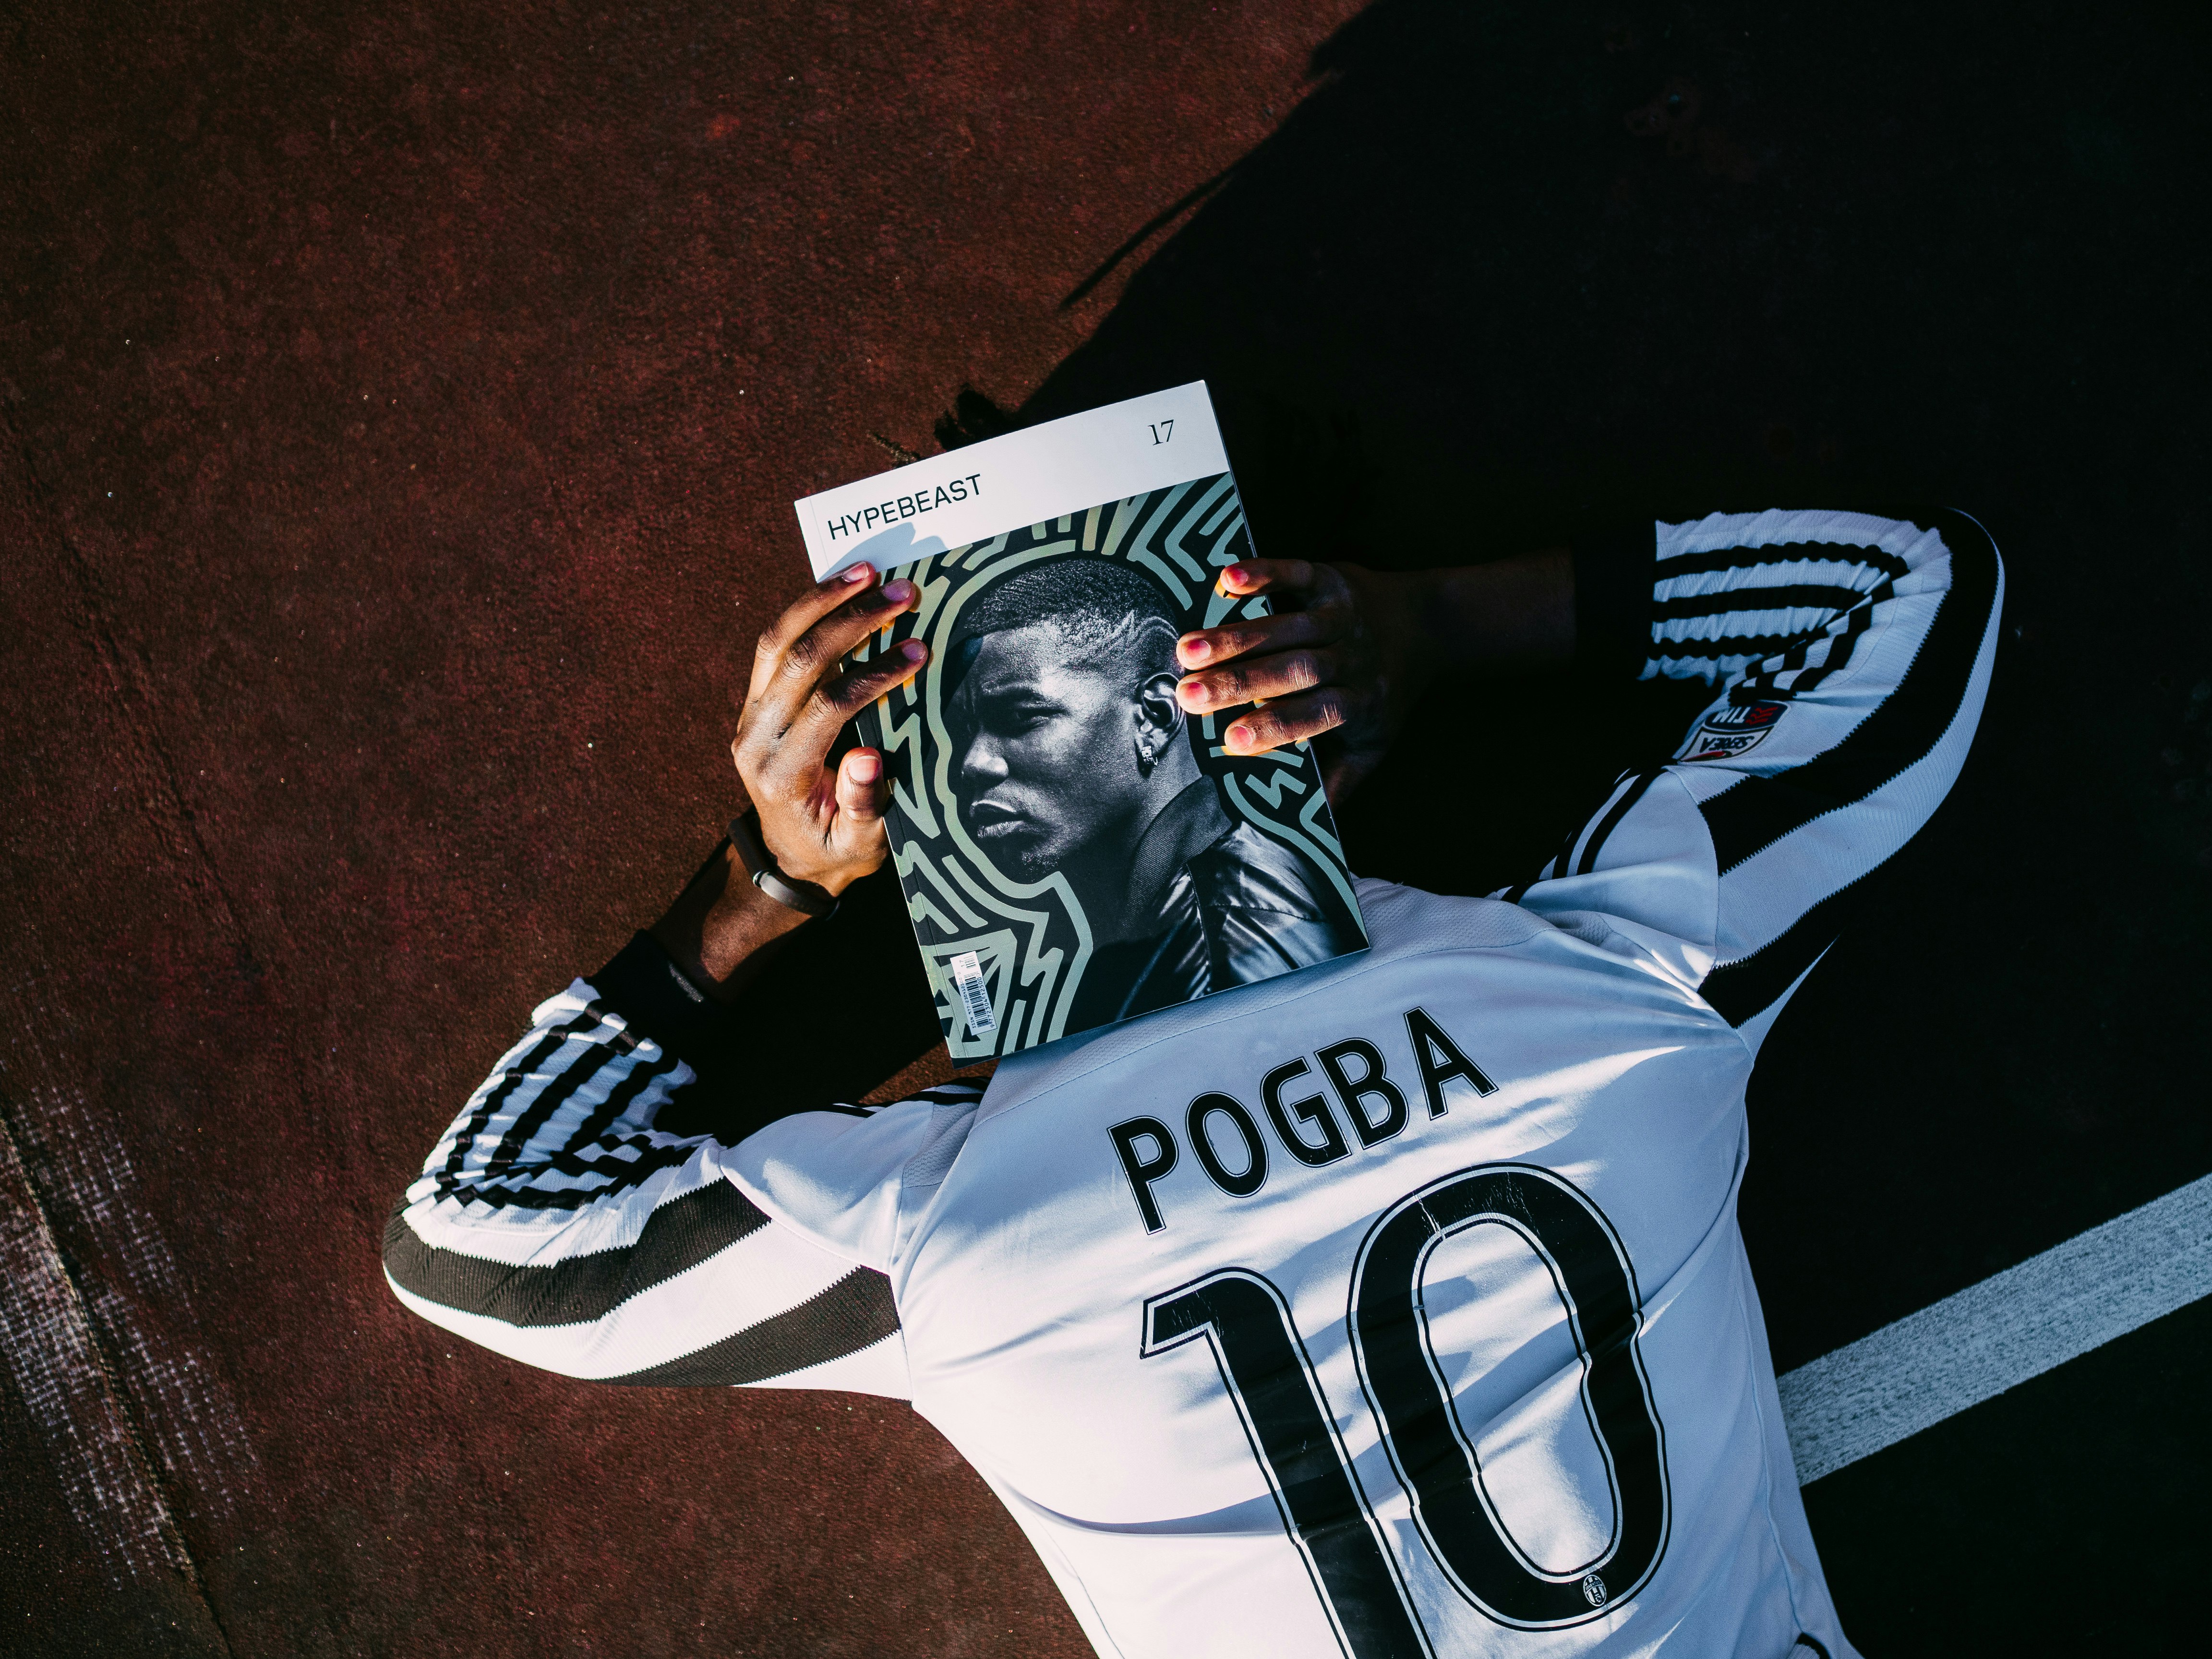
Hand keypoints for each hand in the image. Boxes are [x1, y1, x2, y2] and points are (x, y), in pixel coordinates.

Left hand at [730, 562, 928, 893]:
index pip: (827, 707)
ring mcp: (750, 715)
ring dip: (822, 600)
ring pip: (776, 641)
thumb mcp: (858, 845)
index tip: (917, 651)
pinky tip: (843, 587)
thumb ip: (862, 807)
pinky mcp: (756, 700)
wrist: (789, 857)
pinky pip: (774, 644)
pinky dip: (808, 610)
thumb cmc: (834, 850)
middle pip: (797, 661)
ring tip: (869, 571)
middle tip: (902, 594)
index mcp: (782, 774)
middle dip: (853, 621)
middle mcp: (756, 738)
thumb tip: (868, 758)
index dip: (873, 675)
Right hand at [1173, 559, 1431, 800]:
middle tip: (1187, 694)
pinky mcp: (1332, 580)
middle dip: (1239, 681)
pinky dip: (1264, 573)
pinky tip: (1227, 580)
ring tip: (1187, 648)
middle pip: (1294, 670)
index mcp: (1362, 704)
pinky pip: (1297, 573)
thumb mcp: (1374, 747)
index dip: (1276, 727)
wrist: (1430, 627)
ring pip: (1287, 626)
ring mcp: (1342, 617)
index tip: (1231, 741)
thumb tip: (1302, 832)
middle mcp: (1353, 658)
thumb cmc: (1387, 696)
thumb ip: (1338, 783)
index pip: (1317, 716)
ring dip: (1235, 636)